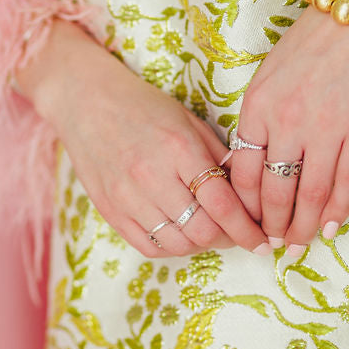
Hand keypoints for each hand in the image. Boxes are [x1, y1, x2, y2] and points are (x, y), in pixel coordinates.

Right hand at [14, 21, 270, 257]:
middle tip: (237, 232)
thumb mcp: (189, 121)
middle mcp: (152, 176)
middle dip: (229, 238)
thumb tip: (250, 194)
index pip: (223, 204)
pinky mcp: (110, 210)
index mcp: (179, 148)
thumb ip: (219, 157)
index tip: (263, 239)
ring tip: (209, 231)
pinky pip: (149, 246)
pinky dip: (172, 247)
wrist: (85, 101)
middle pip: (203, 231)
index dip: (249, 228)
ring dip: (201, 244)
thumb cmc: (143, 106)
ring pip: (178, 244)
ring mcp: (127, 197)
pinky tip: (180, 233)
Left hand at [229, 0, 348, 248]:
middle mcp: (286, 120)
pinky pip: (346, 180)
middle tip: (270, 248)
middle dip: (270, 226)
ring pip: (310, 193)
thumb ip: (259, 116)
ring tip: (298, 247)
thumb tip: (253, 161)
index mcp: (256, 106)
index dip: (242, 206)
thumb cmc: (314, 40)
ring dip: (303, 227)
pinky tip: (331, 228)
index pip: (241, 172)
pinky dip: (338, 209)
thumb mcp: (269, 73)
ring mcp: (325, 127)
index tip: (244, 224)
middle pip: (273, 190)